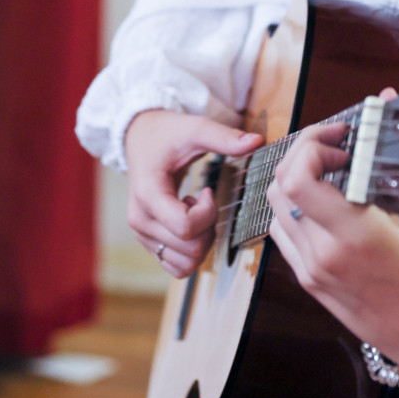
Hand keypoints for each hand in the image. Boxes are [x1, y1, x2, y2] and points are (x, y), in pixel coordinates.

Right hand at [124, 108, 262, 278]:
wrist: (141, 138)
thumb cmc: (168, 134)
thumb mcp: (196, 129)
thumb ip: (224, 138)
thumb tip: (258, 141)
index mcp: (148, 194)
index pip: (185, 227)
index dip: (208, 213)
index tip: (207, 191)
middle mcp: (140, 220)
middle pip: (190, 249)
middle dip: (209, 227)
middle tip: (205, 201)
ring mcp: (142, 234)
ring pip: (185, 264)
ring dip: (202, 242)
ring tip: (196, 212)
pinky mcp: (148, 242)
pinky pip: (177, 267)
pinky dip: (191, 252)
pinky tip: (189, 223)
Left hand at [266, 120, 398, 372]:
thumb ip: (398, 154)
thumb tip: (386, 98)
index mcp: (354, 238)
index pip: (297, 181)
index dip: (308, 146)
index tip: (338, 137)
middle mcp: (324, 255)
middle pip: (279, 185)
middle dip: (302, 153)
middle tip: (335, 144)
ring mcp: (311, 270)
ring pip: (275, 205)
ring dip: (295, 176)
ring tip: (332, 166)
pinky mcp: (308, 280)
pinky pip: (283, 230)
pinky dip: (294, 204)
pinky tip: (326, 196)